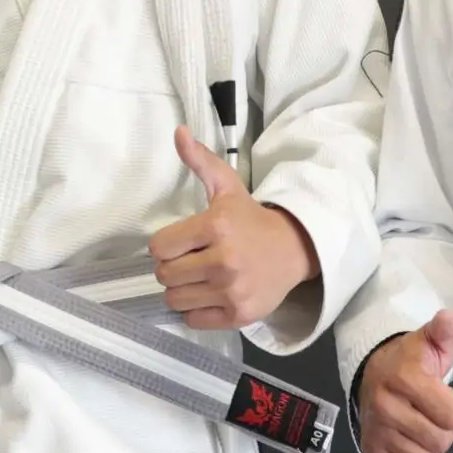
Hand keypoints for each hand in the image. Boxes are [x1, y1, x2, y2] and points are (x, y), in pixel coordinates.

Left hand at [148, 125, 319, 329]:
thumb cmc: (252, 219)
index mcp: (216, 226)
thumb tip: (178, 132)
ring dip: (182, 290)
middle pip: (164, 275)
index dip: (165, 245)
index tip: (181, 243)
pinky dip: (196, 311)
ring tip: (200, 278)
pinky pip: (193, 320)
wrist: (293, 250)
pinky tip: (211, 295)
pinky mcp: (238, 315)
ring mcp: (232, 290)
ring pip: (175, 299)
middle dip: (172, 268)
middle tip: (191, 261)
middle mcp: (224, 260)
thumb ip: (201, 161)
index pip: (159, 247)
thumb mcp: (227, 187)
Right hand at [358, 311, 452, 452]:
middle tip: (433, 415)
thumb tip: (448, 318)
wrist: (372, 373)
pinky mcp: (372, 451)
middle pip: (441, 441)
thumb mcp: (429, 342)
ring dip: (432, 450)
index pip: (452, 414)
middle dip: (444, 430)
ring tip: (423, 430)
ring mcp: (376, 431)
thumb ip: (444, 332)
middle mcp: (385, 406)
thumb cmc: (409, 360)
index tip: (442, 396)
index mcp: (403, 378)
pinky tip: (416, 449)